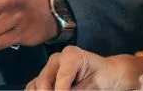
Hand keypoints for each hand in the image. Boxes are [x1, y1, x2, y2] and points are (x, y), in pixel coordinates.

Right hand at [26, 46, 142, 89]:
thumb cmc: (104, 76)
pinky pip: (34, 86)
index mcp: (72, 55)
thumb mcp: (94, 85)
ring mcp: (50, 66)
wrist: (108, 73)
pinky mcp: (47, 75)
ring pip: (36, 84)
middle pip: (44, 81)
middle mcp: (57, 58)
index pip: (62, 78)